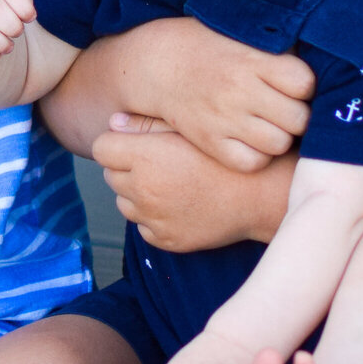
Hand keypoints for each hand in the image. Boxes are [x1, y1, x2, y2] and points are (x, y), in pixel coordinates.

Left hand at [95, 118, 289, 250]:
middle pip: (111, 176)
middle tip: (161, 162)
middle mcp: (142, 190)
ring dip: (138, 194)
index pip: (101, 148)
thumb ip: (146, 124)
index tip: (135, 143)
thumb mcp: (191, 129)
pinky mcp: (165, 240)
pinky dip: (154, 217)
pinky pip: (144, 227)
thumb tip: (113, 122)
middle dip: (127, 168)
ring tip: (173, 183)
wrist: (261, 196)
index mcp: (145, 157)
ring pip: (125, 203)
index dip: (116, 143)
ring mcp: (153, 219)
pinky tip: (181, 204)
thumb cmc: (229, 156)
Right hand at [120, 17, 312, 170]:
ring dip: (280, 136)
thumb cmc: (210, 45)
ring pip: (279, 143)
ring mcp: (224, 118)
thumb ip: (279, 45)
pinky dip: (256, 156)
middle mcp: (240, 89)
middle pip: (298, 118)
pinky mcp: (210, 141)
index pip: (305, 83)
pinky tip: (251, 141)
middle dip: (297, 115)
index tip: (295, 85)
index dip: (305, 86)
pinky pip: (251, 162)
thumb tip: (321, 54)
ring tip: (270, 125)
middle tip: (287, 109)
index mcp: (253, 59)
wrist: (158, 63)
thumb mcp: (243, 32)